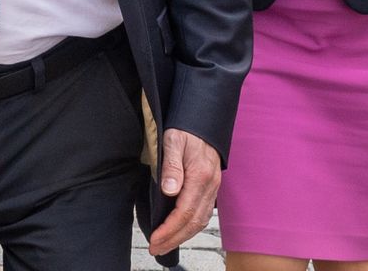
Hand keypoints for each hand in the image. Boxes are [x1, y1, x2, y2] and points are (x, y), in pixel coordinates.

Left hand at [149, 129, 220, 255]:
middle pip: (194, 223)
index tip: (154, 239)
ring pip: (200, 221)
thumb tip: (169, 190)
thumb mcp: (173, 140)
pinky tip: (181, 230)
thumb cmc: (186, 129)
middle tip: (156, 248)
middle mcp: (210, 186)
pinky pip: (204, 213)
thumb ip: (171, 166)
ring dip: (182, 236)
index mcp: (200, 176)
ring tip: (164, 244)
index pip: (185, 212)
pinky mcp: (211, 187)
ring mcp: (213, 188)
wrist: (202, 120)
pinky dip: (192, 227)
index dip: (169, 229)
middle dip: (174, 239)